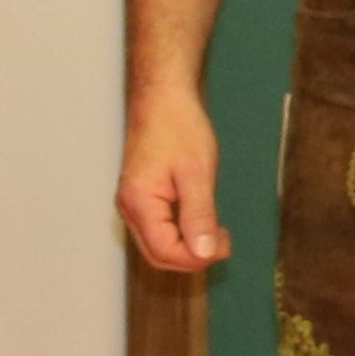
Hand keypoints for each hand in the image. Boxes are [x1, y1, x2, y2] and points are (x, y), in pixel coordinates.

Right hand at [119, 81, 233, 271]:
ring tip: (215, 232)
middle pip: (158, 255)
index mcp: (140, 202)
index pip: (165, 251)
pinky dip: (180, 235)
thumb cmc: (178, 127)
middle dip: (192, 257)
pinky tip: (200, 221)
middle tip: (223, 241)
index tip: (224, 244)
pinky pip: (158, 230)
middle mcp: (130, 208)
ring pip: (158, 245)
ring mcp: (133, 203)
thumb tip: (204, 253)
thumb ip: (199, 215)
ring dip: (187, 247)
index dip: (197, 257)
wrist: (162, 98)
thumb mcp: (197, 173)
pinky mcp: (141, 198)